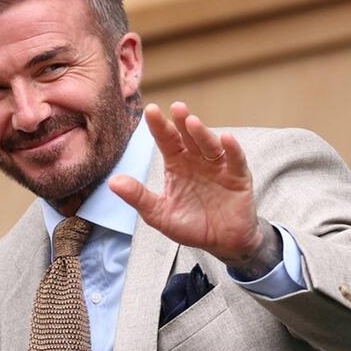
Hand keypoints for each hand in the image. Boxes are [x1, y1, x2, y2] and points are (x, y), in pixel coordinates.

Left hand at [109, 102, 280, 276]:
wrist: (220, 243)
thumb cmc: (189, 225)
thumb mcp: (158, 213)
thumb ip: (138, 197)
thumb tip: (112, 182)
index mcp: (177, 164)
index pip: (166, 140)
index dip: (159, 126)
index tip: (150, 110)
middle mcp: (197, 161)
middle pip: (188, 137)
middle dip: (181, 122)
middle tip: (175, 106)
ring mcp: (218, 167)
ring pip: (210, 145)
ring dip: (202, 133)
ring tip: (191, 121)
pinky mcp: (238, 177)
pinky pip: (235, 160)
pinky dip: (232, 149)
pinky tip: (226, 138)